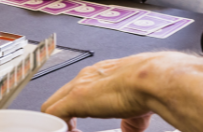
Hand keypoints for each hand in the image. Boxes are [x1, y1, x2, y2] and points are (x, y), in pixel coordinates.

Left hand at [42, 53, 164, 127]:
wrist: (151, 80)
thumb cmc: (149, 87)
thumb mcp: (136, 109)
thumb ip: (129, 122)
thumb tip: (129, 131)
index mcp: (99, 77)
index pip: (74, 93)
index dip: (72, 113)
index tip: (76, 127)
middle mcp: (85, 78)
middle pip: (58, 99)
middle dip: (60, 118)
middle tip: (70, 131)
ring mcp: (78, 87)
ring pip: (51, 107)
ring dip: (56, 124)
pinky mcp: (75, 98)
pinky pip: (52, 114)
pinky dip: (55, 127)